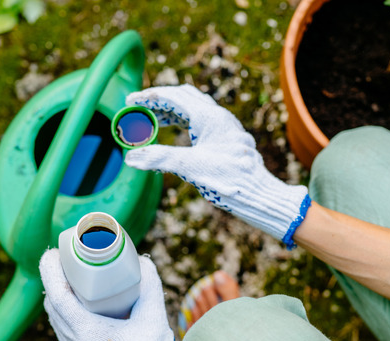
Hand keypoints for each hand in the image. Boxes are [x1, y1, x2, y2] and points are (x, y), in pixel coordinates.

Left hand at [40, 250, 181, 340]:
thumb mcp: (153, 315)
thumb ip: (149, 286)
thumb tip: (142, 262)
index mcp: (87, 334)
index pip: (58, 297)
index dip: (51, 272)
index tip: (53, 254)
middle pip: (53, 307)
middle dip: (54, 280)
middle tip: (65, 261)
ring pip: (57, 320)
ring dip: (59, 297)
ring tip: (71, 278)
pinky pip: (64, 330)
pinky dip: (66, 312)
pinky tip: (78, 303)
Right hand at [124, 84, 310, 248]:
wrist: (260, 194)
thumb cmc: (230, 179)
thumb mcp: (190, 167)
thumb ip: (159, 159)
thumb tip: (131, 158)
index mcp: (210, 117)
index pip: (173, 96)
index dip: (149, 96)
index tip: (130, 100)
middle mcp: (219, 117)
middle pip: (184, 98)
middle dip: (159, 101)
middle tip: (138, 108)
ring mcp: (225, 127)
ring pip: (194, 109)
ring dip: (171, 112)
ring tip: (152, 122)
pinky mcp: (228, 139)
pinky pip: (202, 122)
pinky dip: (184, 123)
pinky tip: (177, 135)